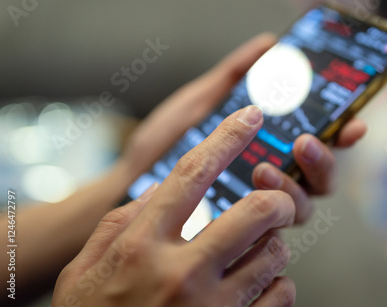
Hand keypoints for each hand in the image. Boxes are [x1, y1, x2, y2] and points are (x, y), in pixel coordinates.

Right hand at [53, 106, 296, 306]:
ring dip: (273, 247)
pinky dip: (277, 286)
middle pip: (256, 212)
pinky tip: (256, 288)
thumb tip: (158, 191)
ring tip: (256, 251)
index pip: (192, 173)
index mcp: (142, 244)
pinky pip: (281, 297)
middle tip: (273, 201)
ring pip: (275, 255)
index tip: (250, 117)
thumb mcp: (85, 267)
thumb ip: (120, 221)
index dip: (227, 137)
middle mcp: (181, 271)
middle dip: (276, 200)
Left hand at [121, 33, 366, 224]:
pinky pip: (271, 234)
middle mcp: (272, 180)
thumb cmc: (163, 143)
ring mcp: (256, 208)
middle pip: (319, 178)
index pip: (317, 143)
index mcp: (269, 148)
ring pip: (302, 206)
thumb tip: (270, 43)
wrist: (127, 183)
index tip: (353, 125)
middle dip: (321, 161)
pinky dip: (270, 216)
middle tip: (303, 142)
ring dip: (293, 186)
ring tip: (265, 167)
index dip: (341, 135)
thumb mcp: (199, 102)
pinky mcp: (239, 234)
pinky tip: (252, 196)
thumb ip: (234, 77)